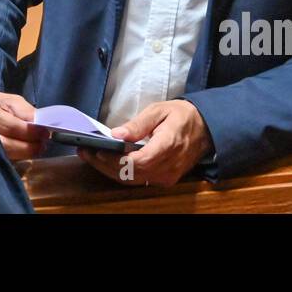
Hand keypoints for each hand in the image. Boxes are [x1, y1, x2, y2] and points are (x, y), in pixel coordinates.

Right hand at [0, 90, 50, 159]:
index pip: (12, 126)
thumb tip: (41, 124)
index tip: (45, 133)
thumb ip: (25, 111)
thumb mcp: (9, 100)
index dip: (31, 132)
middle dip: (28, 147)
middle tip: (42, 145)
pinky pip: (0, 158)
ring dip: (23, 153)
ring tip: (36, 149)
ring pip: (4, 154)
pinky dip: (14, 157)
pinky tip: (23, 153)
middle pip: (8, 144)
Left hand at [77, 100, 209, 186]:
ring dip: (109, 170)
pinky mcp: (164, 179)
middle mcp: (167, 166)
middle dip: (104, 164)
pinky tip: (107, 161)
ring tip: (91, 155)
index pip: (136, 162)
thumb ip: (138, 124)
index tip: (96, 149)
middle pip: (130, 174)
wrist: (206, 129)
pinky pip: (139, 180)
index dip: (114, 159)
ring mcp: (167, 176)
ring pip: (132, 180)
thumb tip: (116, 134)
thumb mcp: (159, 110)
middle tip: (85, 151)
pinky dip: (121, 173)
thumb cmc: (182, 116)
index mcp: (167, 146)